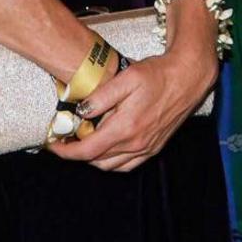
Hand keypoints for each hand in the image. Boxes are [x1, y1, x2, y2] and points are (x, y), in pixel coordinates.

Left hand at [55, 36, 212, 172]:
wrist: (188, 77)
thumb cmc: (158, 75)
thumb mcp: (126, 77)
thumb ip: (101, 97)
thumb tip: (81, 112)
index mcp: (126, 128)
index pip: (87, 150)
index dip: (66, 151)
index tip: (52, 145)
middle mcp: (136, 143)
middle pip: (96, 160)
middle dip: (76, 153)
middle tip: (66, 139)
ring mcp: (147, 148)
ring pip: (111, 166)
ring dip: (93, 158)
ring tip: (84, 142)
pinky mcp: (154, 147)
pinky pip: (127, 165)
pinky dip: (112, 162)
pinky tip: (106, 148)